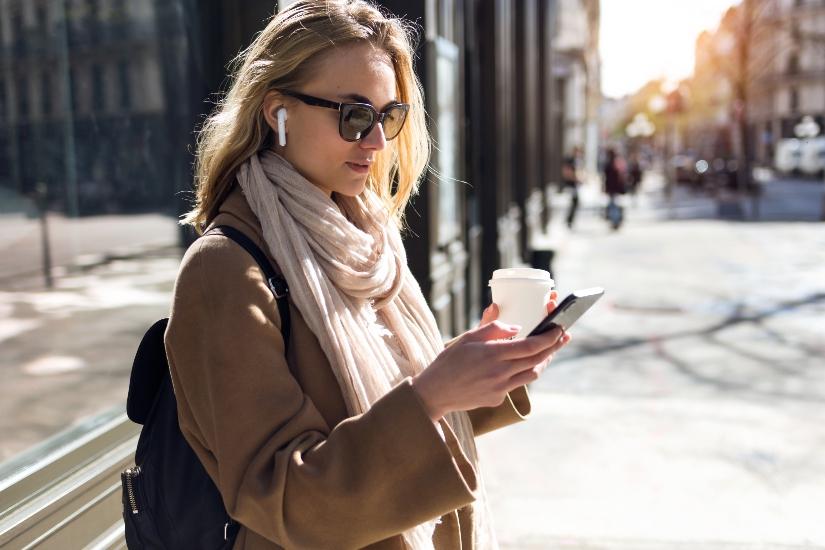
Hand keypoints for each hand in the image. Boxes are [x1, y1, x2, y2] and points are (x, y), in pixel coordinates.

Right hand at [412, 295, 571, 421]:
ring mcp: (500, 389)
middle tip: (563, 337)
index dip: (549, 338)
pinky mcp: (497, 399)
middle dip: (553, 348)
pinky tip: (519, 365)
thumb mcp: (467, 338)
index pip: (531, 345)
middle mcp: (500, 373)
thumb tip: (517, 327)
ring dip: (542, 362)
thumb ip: (493, 329)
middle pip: (537, 360)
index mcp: (493, 354)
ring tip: (547, 351)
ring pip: (532, 375)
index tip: (559, 329)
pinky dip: (521, 373)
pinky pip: (516, 385)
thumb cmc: (448, 362)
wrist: (434, 393)